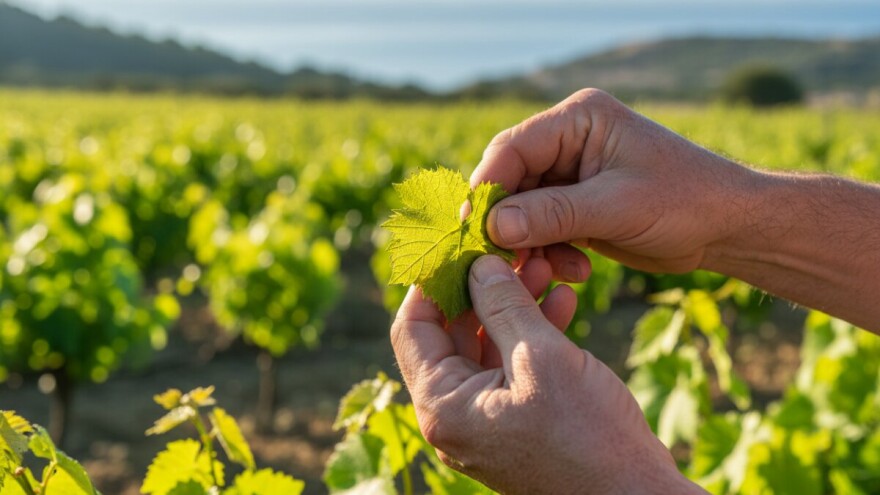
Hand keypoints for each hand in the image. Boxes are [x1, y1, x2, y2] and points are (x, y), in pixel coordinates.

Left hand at [390, 255, 703, 493]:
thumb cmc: (587, 435)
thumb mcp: (542, 357)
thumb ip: (503, 304)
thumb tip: (477, 262)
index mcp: (443, 405)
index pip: (412, 327)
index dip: (434, 279)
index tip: (461, 242)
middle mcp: (454, 414)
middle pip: (450, 332)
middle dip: (482, 286)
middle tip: (512, 248)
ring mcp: (484, 418)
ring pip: (485, 343)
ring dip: (511, 303)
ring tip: (543, 264)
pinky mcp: (515, 418)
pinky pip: (511, 364)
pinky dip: (531, 331)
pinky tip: (561, 299)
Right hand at [471, 88, 752, 273]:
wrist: (728, 227)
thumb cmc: (685, 201)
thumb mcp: (616, 207)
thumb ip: (553, 215)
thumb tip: (493, 227)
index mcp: (579, 119)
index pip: (512, 148)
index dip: (488, 188)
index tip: (473, 229)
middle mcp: (568, 141)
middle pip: (511, 180)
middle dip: (508, 223)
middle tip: (502, 262)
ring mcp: (571, 174)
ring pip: (522, 210)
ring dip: (530, 245)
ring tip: (550, 270)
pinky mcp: (576, 205)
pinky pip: (542, 229)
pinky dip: (550, 253)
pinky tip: (576, 270)